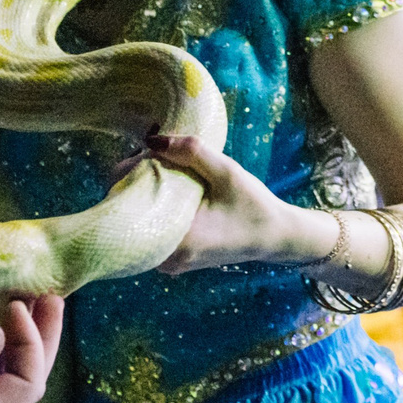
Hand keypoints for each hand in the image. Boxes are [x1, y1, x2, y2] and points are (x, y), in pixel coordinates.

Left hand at [142, 134, 306, 274]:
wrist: (274, 238)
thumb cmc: (254, 206)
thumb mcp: (227, 172)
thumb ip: (191, 153)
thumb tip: (151, 139)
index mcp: (177, 241)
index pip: (128, 201)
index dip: (131, 170)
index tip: (151, 150)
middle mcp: (165, 258)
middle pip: (128, 211)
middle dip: (136, 178)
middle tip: (157, 153)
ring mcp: (166, 262)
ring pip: (137, 219)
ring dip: (144, 192)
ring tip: (163, 167)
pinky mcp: (171, 260)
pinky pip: (149, 228)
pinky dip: (154, 207)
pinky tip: (169, 187)